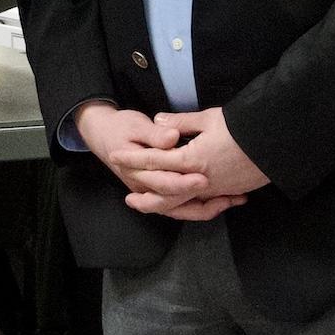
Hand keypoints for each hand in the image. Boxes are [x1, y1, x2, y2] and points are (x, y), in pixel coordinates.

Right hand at [73, 102, 234, 212]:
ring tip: (230, 202)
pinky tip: (222, 201)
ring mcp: (151, 192)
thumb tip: (171, 138)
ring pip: (178, 209)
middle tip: (226, 197)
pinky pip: (180, 205)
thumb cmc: (121, 128)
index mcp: (137, 171)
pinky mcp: (160, 191)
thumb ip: (155, 134)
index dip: (183, 183)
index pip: (162, 182)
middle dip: (202, 201)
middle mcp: (144, 187)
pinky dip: (201, 206)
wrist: (104, 135)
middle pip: (173, 202)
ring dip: (205, 209)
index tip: (204, 178)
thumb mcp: (136, 125)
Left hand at [127, 107, 267, 219]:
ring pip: (182, 204)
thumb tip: (159, 122)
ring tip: (150, 205)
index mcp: (192, 159)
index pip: (154, 160)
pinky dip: (187, 206)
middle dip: (144, 197)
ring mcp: (214, 189)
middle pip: (164, 194)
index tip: (115, 156)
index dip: (133, 158)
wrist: (276, 143)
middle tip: (128, 199)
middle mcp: (200, 180)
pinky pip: (201, 205)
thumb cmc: (243, 127)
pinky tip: (181, 203)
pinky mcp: (226, 192)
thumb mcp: (210, 118)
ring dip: (163, 206)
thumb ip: (181, 122)